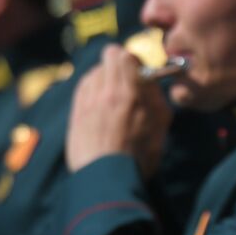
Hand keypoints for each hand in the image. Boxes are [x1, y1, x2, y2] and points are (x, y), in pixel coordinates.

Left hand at [66, 45, 171, 175]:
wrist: (106, 179)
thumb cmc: (138, 156)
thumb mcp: (160, 125)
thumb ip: (156, 97)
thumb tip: (149, 79)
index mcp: (129, 92)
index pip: (126, 56)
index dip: (134, 62)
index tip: (138, 72)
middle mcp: (105, 91)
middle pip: (108, 57)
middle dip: (118, 66)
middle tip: (126, 81)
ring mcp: (87, 100)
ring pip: (94, 72)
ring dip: (104, 78)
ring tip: (112, 97)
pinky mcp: (76, 111)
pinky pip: (83, 88)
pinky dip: (92, 90)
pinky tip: (99, 105)